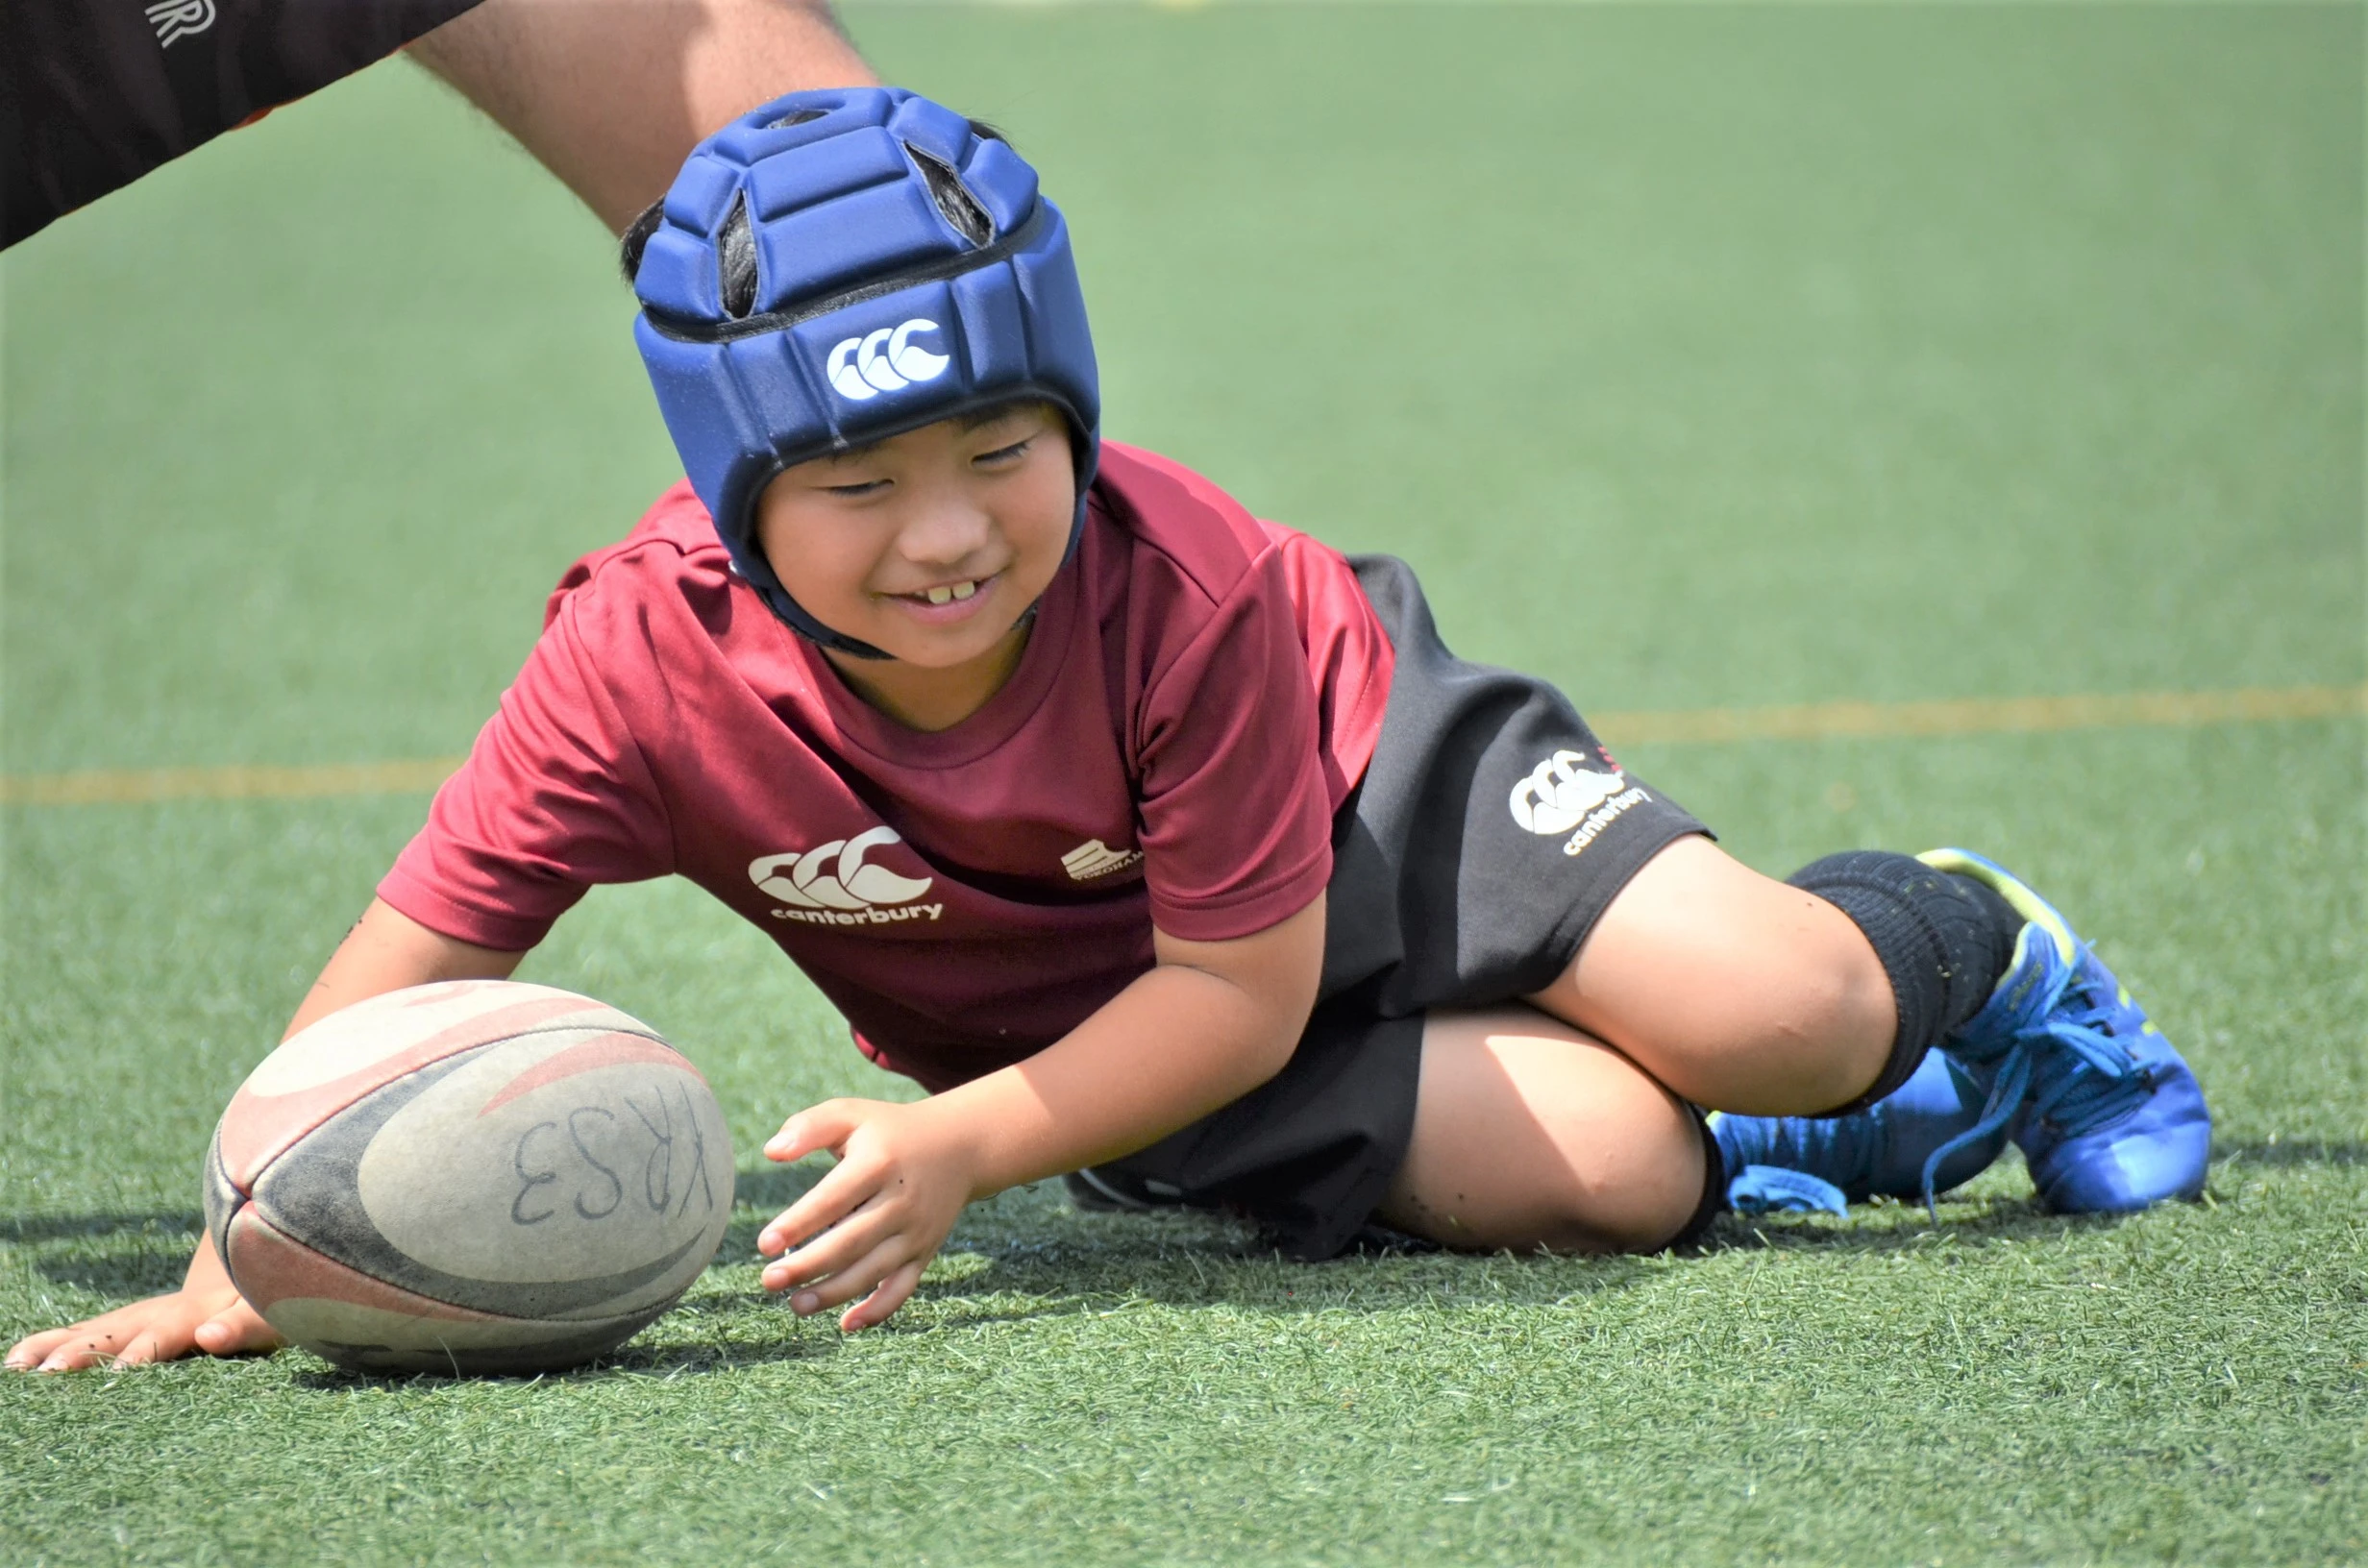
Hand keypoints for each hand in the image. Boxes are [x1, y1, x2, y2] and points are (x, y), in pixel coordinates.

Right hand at [6, 1234, 279, 1371]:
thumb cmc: (267, 1305)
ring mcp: (139, 1316)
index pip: (167, 1334)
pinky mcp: (125, 1324)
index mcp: (198, 1314)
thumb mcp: (268, 1315)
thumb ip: (242, 1325)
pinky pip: (83, 1332)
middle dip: (88, 1352)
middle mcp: (160, 1312)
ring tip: (22, 1369)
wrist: (250, 1268)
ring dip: (59, 1349)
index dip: (145, 1351)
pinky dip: (49, 1343)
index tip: (124, 1370)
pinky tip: (17, 1361)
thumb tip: (210, 1336)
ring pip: (94, 1331)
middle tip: (52, 1373)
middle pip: (121, 1331)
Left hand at [757, 1097, 982, 1332]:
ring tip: (794, 1305)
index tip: (764, 1244)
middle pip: (851, 1242)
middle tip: (768, 1281)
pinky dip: (878, 1310)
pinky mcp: (925, 1252)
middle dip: (808, 1266)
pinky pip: (903, 1288)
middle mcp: (901, 1201)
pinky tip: (846, 1324)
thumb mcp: (852, 1114)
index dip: (799, 1223)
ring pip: (873, 1271)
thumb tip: (771, 1152)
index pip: (834, 1199)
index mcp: (879, 1163)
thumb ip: (809, 1127)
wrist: (961, 1146)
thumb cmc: (889, 1131)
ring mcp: (916, 1231)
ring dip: (833, 1293)